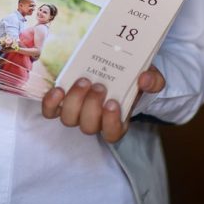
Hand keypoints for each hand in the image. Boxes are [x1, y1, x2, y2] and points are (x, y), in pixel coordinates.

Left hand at [41, 65, 165, 143]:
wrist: (115, 70)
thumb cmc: (133, 79)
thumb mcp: (150, 78)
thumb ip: (153, 80)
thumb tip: (144, 80)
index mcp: (118, 121)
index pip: (112, 134)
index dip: (110, 122)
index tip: (113, 103)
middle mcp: (95, 122)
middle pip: (88, 126)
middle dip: (91, 107)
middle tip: (99, 86)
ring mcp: (77, 113)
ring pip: (69, 119)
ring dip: (74, 101)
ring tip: (84, 81)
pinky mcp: (61, 103)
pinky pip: (50, 111)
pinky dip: (51, 102)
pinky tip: (59, 89)